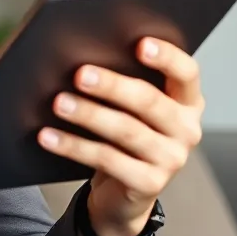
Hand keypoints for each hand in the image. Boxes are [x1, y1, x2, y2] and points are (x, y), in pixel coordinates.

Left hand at [38, 38, 203, 235]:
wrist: (122, 191)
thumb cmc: (123, 133)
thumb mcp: (129, 107)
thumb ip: (121, 80)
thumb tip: (81, 58)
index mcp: (186, 101)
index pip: (186, 73)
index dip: (166, 57)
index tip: (139, 44)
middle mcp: (186, 129)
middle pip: (150, 101)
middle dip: (112, 85)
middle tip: (80, 74)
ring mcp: (172, 159)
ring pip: (126, 130)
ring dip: (89, 114)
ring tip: (58, 103)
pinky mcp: (150, 184)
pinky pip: (107, 159)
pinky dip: (74, 146)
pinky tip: (49, 136)